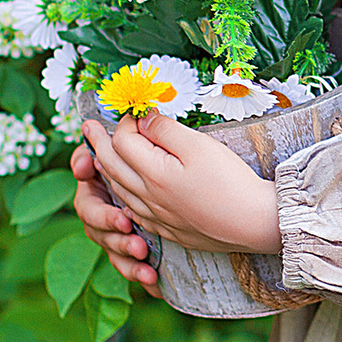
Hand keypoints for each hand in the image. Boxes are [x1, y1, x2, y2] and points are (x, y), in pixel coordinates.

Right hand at [72, 143, 156, 289]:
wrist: (167, 172)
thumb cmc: (136, 156)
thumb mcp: (114, 149)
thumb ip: (93, 153)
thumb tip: (82, 167)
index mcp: (94, 193)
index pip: (88, 208)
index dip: (103, 216)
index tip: (124, 220)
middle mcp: (102, 217)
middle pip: (100, 235)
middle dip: (117, 240)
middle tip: (138, 244)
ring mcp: (115, 235)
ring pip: (114, 254)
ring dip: (127, 261)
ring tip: (146, 263)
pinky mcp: (131, 251)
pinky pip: (132, 268)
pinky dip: (140, 275)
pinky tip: (154, 282)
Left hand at [78, 112, 281, 256]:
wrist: (254, 223)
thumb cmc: (231, 182)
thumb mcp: (199, 146)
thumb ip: (166, 130)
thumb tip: (143, 118)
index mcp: (154, 174)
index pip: (123, 142)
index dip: (126, 122)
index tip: (135, 111)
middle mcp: (148, 197)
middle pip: (113, 166)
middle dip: (98, 143)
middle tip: (87, 128)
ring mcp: (156, 216)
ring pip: (120, 190)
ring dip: (106, 169)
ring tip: (99, 156)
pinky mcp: (168, 229)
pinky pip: (133, 211)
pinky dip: (122, 195)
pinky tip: (125, 193)